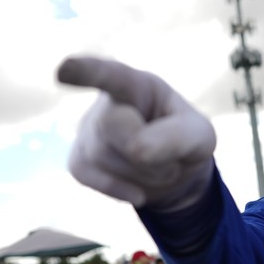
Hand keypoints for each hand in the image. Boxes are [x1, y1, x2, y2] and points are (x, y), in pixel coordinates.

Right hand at [59, 56, 216, 209]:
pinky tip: (138, 192)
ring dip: (140, 173)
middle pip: (112, 125)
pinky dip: (117, 189)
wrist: (176, 170)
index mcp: (139, 85)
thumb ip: (176, 137)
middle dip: (146, 152)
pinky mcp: (79, 158)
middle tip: (173, 164)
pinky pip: (85, 175)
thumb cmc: (187, 141)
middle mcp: (107, 101)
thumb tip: (136, 150)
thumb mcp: (200, 137)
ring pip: (101, 156)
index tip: (63, 70)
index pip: (112, 75)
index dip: (87, 71)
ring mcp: (88, 129)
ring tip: (160, 169)